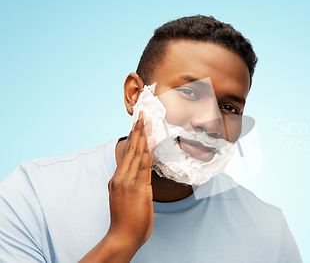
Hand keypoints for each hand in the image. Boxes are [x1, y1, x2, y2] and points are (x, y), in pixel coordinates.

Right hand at [107, 110, 155, 250]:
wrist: (122, 237)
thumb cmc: (126, 222)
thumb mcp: (128, 199)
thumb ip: (134, 185)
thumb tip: (142, 177)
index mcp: (117, 179)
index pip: (126, 152)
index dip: (133, 136)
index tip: (137, 123)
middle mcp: (120, 177)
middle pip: (130, 148)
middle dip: (137, 129)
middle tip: (143, 112)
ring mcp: (127, 182)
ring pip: (136, 153)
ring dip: (142, 135)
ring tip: (146, 119)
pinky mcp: (136, 188)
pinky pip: (143, 166)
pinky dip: (147, 151)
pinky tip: (151, 140)